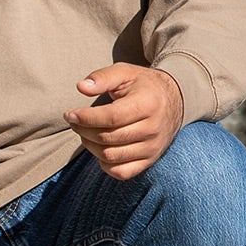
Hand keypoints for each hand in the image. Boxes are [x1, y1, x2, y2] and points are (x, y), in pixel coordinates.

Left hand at [66, 63, 185, 179]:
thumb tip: (81, 87)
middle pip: (108, 138)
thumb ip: (102, 77)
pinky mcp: (150, 160)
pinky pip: (121, 172)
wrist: (175, 101)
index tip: (70, 114)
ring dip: (90, 146)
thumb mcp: (125, 73)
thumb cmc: (144, 85)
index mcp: (147, 103)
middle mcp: (152, 128)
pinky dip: (105, 164)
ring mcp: (152, 147)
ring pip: (110, 156)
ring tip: (85, 132)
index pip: (111, 117)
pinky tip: (100, 148)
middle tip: (75, 121)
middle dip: (84, 130)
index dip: (86, 118)